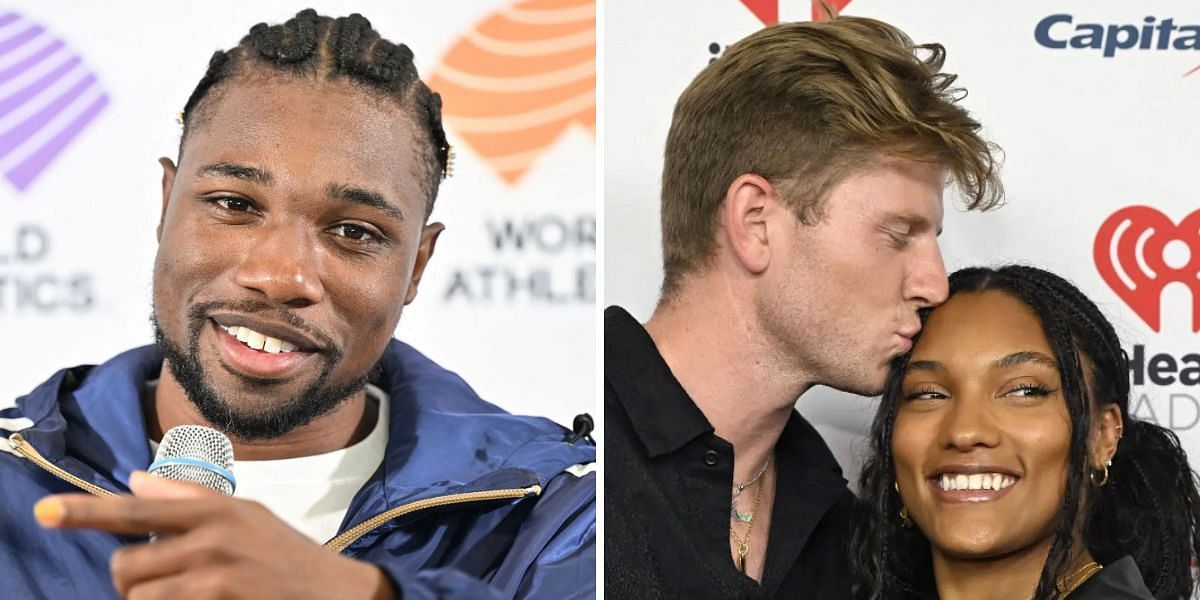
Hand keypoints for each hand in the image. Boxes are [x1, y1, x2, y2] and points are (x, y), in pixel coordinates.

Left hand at [34, 471, 393, 599]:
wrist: (336, 593)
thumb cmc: (287, 554)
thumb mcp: (246, 514)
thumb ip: (189, 496)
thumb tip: (135, 477)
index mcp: (214, 507)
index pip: (136, 508)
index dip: (86, 512)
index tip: (45, 514)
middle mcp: (212, 536)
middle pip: (126, 565)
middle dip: (131, 581)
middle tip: (161, 582)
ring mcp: (216, 573)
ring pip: (139, 596)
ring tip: (185, 596)